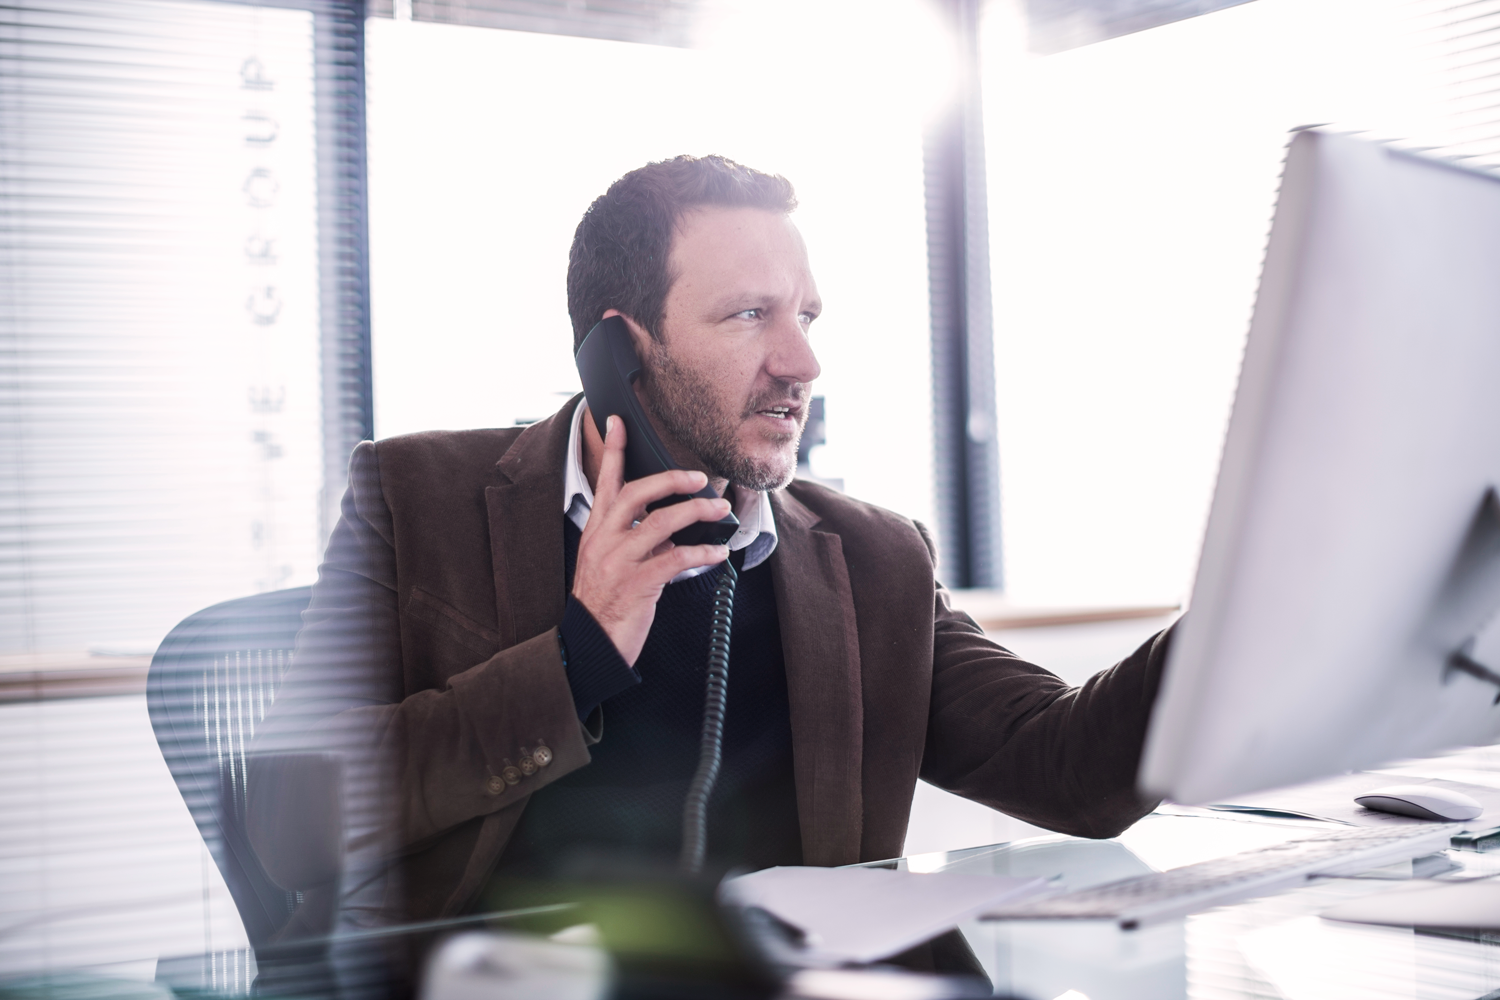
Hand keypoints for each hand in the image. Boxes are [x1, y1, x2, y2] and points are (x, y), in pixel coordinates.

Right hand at [571, 416, 730, 665]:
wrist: (591, 643)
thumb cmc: (604, 602)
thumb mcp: (609, 561)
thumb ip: (635, 538)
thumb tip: (670, 525)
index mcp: (597, 530)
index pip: (606, 482)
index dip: (615, 450)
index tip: (619, 421)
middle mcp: (604, 539)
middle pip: (638, 493)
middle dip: (672, 479)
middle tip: (698, 477)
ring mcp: (619, 561)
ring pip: (662, 522)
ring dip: (697, 512)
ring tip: (719, 509)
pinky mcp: (638, 584)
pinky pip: (676, 558)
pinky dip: (703, 552)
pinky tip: (718, 552)